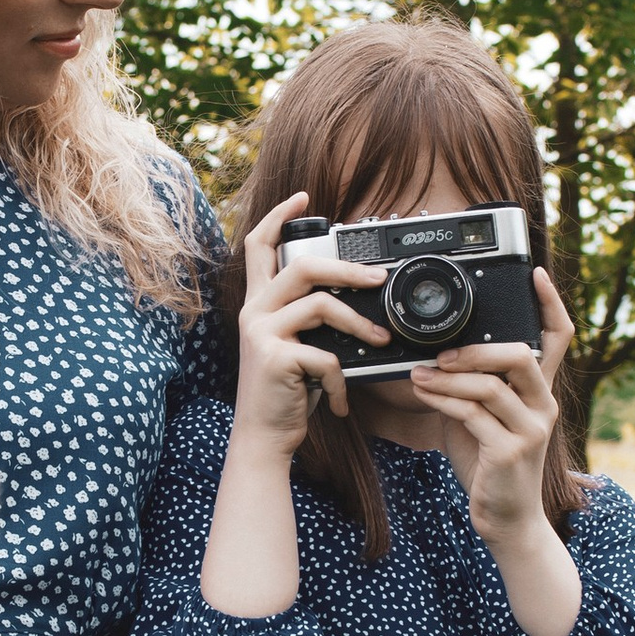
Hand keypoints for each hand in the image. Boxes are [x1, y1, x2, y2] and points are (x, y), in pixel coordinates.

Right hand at [227, 191, 384, 458]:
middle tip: (379, 278)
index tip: (303, 197)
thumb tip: (359, 298)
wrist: (263, 438)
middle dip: (348, 268)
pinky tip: (340, 400)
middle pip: (303, 266)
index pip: (259, 245)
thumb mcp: (295, 347)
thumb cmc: (285, 392)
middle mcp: (254, 311)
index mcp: (259, 303)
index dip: (278, 216)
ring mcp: (261, 333)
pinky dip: (340, 381)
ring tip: (381, 340)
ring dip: (360, 324)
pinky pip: (325, 356)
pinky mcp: (274, 358)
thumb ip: (311, 319)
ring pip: (321, 305)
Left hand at [406, 269, 585, 635]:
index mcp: (540, 392)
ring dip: (448, 377)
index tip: (536, 273)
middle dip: (476, 347)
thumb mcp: (480, 418)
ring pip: (491, 385)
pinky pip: (474, 414)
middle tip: (440, 352)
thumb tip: (434, 356)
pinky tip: (424, 394)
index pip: (559, 338)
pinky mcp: (510, 452)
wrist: (506, 522)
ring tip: (418, 374)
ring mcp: (531, 430)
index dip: (551, 303)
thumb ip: (470, 386)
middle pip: (522, 355)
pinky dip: (444, 400)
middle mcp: (544, 406)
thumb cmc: (489, 466)